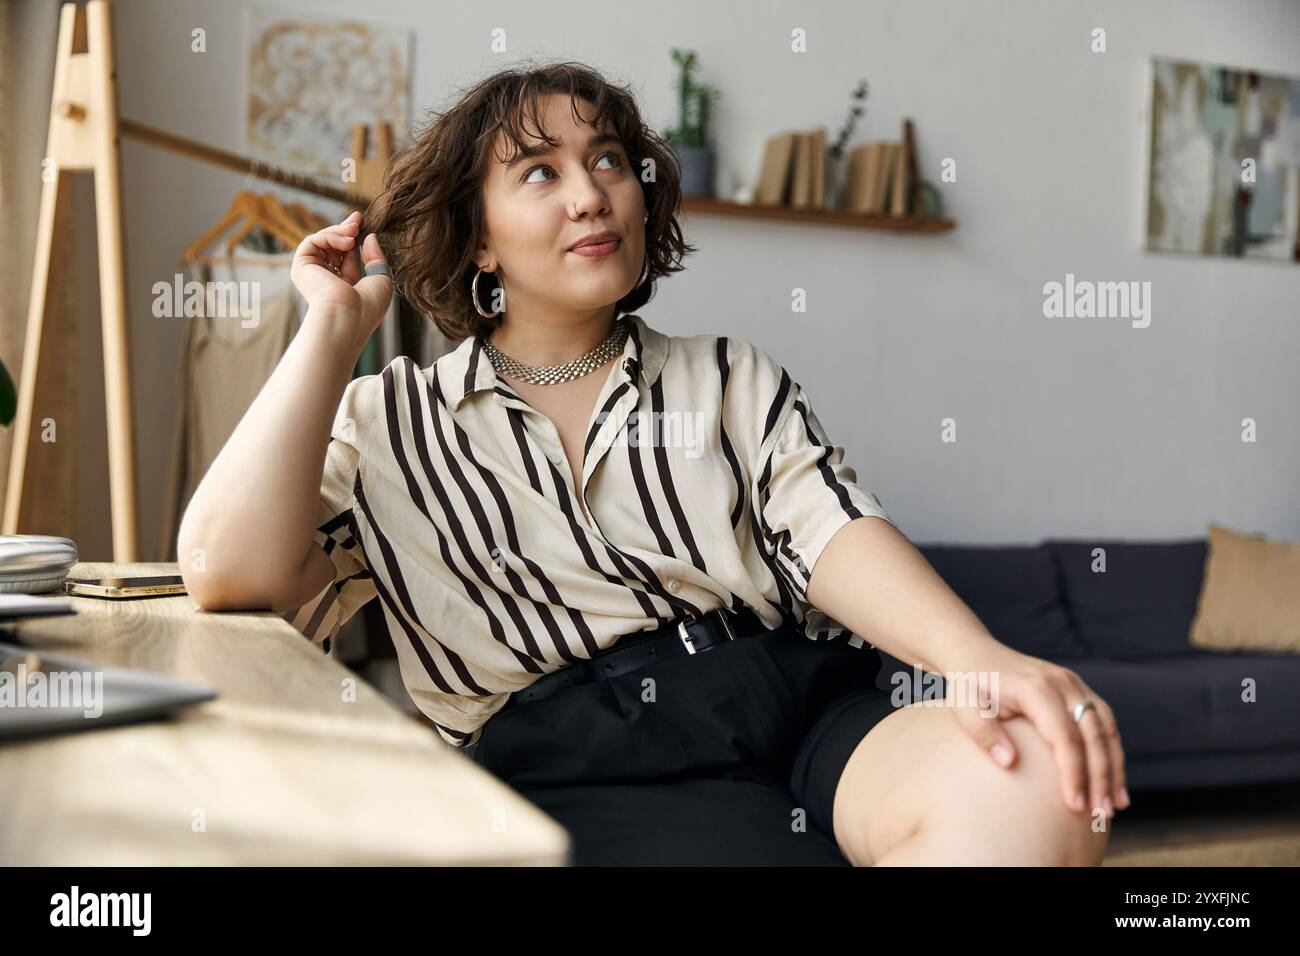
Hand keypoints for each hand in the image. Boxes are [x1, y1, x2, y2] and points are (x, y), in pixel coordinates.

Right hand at [290, 210, 392, 339]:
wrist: (347, 318)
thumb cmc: (367, 307)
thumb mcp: (381, 279)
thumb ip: (376, 258)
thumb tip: (371, 237)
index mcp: (344, 285)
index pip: (347, 254)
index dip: (353, 236)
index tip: (362, 221)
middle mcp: (326, 279)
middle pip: (333, 245)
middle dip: (346, 229)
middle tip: (358, 219)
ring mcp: (313, 273)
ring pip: (323, 241)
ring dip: (340, 231)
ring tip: (354, 232)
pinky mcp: (301, 267)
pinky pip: (313, 241)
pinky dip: (330, 236)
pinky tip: (346, 241)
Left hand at [942, 645, 1128, 819]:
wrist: (975, 654)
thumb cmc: (969, 685)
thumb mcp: (964, 707)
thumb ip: (984, 733)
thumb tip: (1009, 763)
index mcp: (1035, 688)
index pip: (1064, 735)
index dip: (1073, 772)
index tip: (1075, 805)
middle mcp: (1061, 683)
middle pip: (1092, 734)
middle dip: (1101, 777)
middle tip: (1101, 815)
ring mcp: (1073, 684)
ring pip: (1105, 728)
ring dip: (1114, 768)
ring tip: (1115, 805)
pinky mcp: (1077, 690)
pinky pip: (1103, 722)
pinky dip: (1111, 752)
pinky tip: (1112, 781)